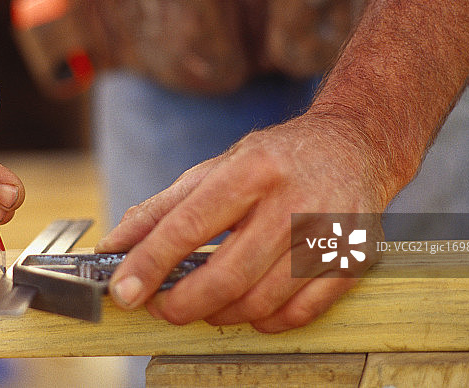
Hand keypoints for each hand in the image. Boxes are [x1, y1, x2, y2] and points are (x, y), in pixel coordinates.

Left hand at [95, 114, 385, 331]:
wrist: (354, 146)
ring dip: (220, 315)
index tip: (124, 290)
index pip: (189, 226)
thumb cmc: (274, 159)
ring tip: (203, 304)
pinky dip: (264, 322)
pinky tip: (247, 308)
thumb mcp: (214, 169)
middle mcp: (291, 202)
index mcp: (251, 170)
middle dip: (182, 304)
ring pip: (261, 302)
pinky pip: (299, 313)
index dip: (150, 264)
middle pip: (227, 275)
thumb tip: (114, 245)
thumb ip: (162, 209)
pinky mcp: (350, 261)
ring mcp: (326, 235)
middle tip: (161, 307)